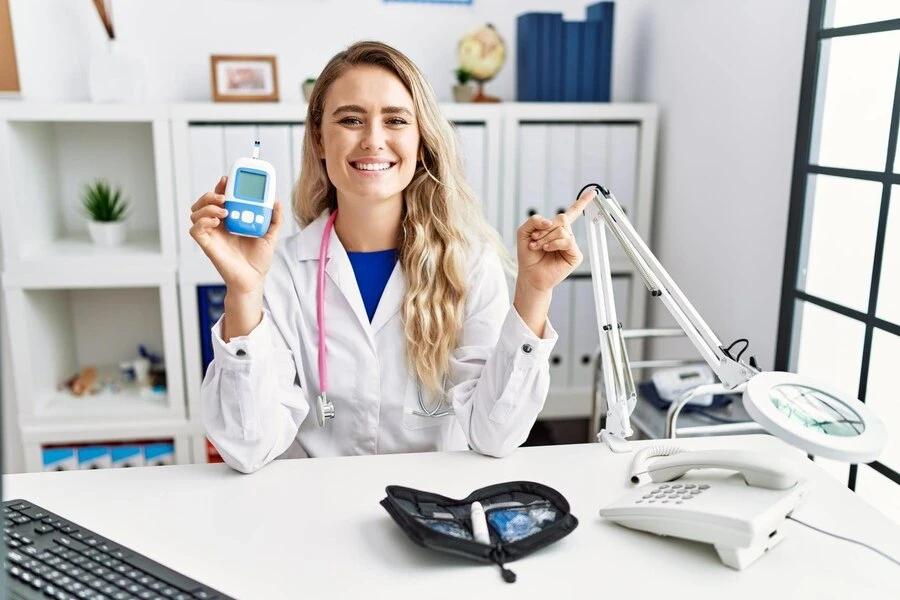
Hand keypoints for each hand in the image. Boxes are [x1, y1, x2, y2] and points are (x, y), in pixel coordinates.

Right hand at [189, 176, 283, 294]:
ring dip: (207, 207)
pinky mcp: (207, 245)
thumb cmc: (258, 260)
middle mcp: (219, 225)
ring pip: (195, 213)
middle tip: (224, 196)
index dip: (222, 187)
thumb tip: (277, 202)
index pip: (221, 198)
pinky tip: (216, 222)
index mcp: (231, 220)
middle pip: (204, 202)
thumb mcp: (271, 236)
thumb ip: (275, 219)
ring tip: (223, 211)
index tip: (228, 180)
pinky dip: (202, 222)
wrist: (253, 279)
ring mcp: (211, 235)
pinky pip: (195, 230)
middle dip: (210, 194)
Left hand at [516, 187, 596, 291]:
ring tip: (537, 246)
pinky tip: (547, 249)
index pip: (571, 212)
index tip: (592, 192)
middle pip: (562, 218)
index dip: (582, 202)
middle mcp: (565, 235)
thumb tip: (551, 221)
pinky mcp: (575, 255)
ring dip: (547, 237)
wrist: (529, 274)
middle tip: (535, 238)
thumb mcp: (523, 232)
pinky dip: (555, 243)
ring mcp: (571, 245)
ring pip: (563, 230)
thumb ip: (534, 220)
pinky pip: (568, 241)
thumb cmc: (527, 255)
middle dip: (546, 228)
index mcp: (556, 228)